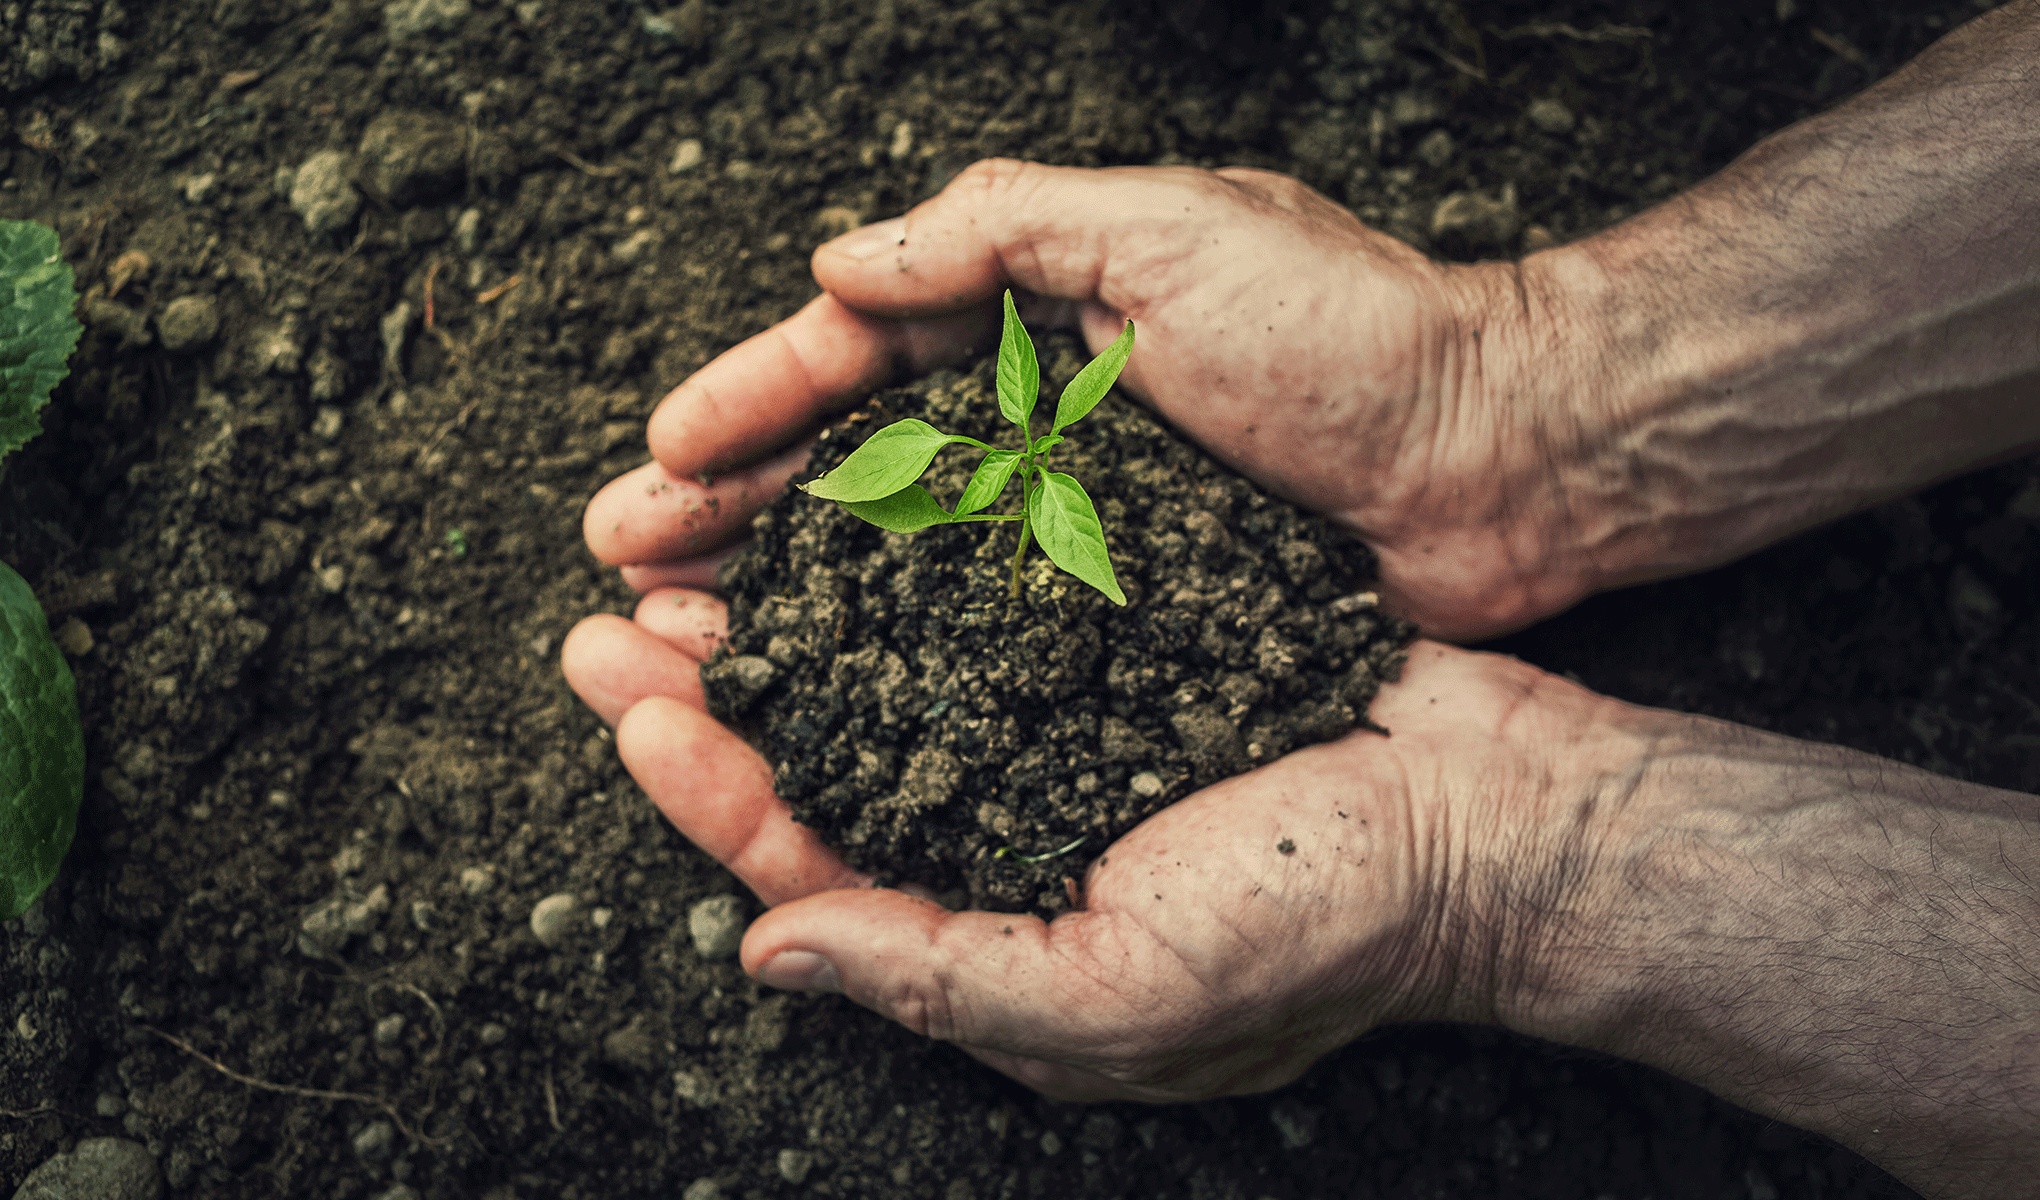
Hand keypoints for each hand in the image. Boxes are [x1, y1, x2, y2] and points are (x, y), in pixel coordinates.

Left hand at [561, 594, 1653, 1098]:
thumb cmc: (1327, 923)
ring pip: (883, 683)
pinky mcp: (1110, 661)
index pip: (812, 869)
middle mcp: (1008, 843)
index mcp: (992, 941)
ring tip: (691, 560)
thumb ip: (938, 977)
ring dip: (786, 625)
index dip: (710, 791)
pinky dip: (901, 575)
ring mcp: (1059, 747)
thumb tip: (766, 956)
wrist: (1488, 813)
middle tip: (607, 620)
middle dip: (709, 701)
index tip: (631, 703)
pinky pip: (979, 619)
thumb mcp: (1126, 992)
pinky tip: (845, 520)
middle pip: (824, 770)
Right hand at [581, 159, 1614, 639]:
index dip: (752, 403)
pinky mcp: (1125, 615)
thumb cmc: (1356, 334)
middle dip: (732, 505)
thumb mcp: (1172, 230)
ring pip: (895, 558)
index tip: (663, 452)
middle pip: (849, 465)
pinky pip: (984, 634)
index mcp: (1039, 318)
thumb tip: (836, 262)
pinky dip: (897, 656)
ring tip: (678, 628)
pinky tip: (822, 690)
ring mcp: (1077, 527)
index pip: (858, 353)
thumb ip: (1001, 227)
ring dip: (783, 587)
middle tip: (624, 560)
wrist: (1509, 459)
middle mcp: (1040, 424)